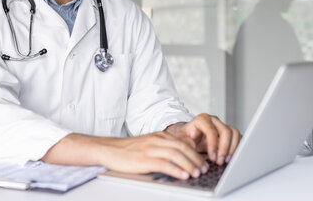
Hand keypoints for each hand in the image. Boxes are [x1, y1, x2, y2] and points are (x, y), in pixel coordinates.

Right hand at [41, 132, 208, 179]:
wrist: (108, 149)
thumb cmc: (128, 150)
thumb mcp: (148, 144)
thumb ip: (163, 147)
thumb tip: (181, 156)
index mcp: (159, 136)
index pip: (183, 143)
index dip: (195, 153)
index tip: (203, 163)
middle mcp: (157, 140)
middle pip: (182, 148)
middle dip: (195, 159)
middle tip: (203, 170)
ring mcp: (150, 149)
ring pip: (176, 155)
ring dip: (189, 165)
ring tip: (197, 174)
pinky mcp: (144, 159)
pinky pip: (164, 164)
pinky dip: (176, 170)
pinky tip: (183, 175)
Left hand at [165, 114, 241, 165]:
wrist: (189, 137)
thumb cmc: (185, 138)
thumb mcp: (181, 140)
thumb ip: (185, 142)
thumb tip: (192, 144)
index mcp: (202, 119)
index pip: (211, 130)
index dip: (213, 145)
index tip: (212, 158)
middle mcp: (214, 120)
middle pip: (225, 131)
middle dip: (224, 148)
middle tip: (220, 161)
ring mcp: (222, 125)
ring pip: (234, 133)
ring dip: (232, 148)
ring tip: (225, 161)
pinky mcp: (228, 132)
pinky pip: (238, 137)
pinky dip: (237, 147)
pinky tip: (230, 157)